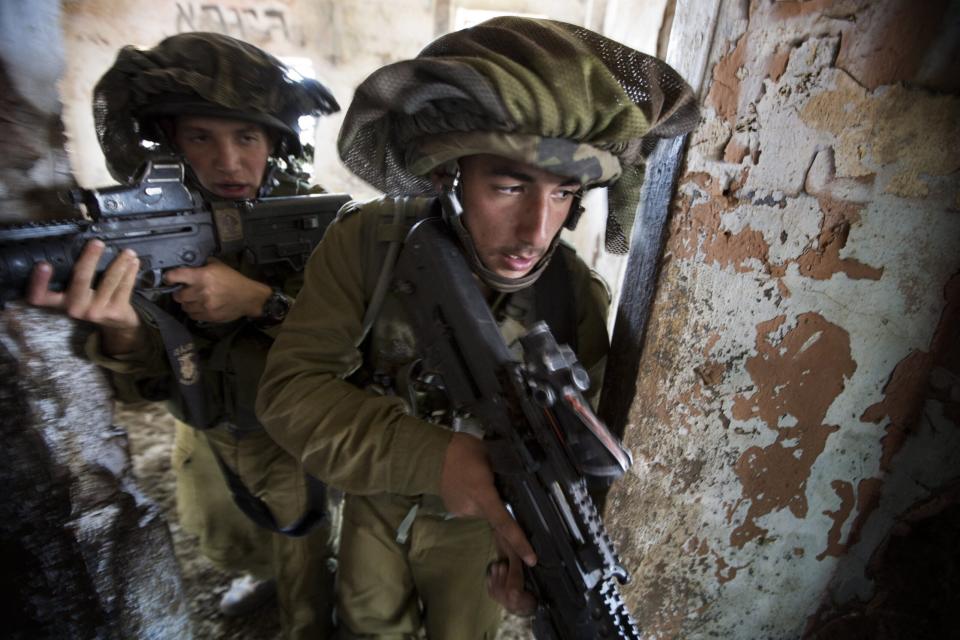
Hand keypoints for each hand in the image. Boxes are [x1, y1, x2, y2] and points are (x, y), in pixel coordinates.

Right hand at [26, 239, 144, 354]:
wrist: (117, 324)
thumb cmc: (93, 301)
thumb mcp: (78, 294)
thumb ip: (74, 277)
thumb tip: (81, 245)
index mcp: (61, 303)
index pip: (41, 296)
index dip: (38, 282)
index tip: (43, 265)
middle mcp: (75, 308)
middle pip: (80, 279)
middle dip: (90, 258)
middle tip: (97, 243)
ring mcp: (96, 311)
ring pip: (108, 280)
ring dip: (119, 263)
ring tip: (127, 251)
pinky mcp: (115, 312)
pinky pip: (124, 287)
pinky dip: (130, 272)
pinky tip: (134, 262)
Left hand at [163, 258, 271, 322]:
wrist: (249, 297)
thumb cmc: (234, 280)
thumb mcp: (219, 266)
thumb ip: (202, 265)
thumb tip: (189, 265)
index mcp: (202, 276)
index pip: (175, 276)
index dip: (169, 278)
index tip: (169, 279)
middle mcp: (201, 291)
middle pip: (177, 295)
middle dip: (180, 293)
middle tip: (185, 290)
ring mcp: (205, 305)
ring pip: (184, 306)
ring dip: (187, 303)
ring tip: (194, 299)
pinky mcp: (208, 316)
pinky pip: (192, 315)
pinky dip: (194, 311)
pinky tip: (200, 307)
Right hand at [440, 433, 537, 611]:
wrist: (432, 454)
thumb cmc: (464, 450)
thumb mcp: (491, 456)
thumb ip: (503, 474)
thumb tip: (517, 484)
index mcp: (483, 494)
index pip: (505, 523)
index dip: (519, 542)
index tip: (531, 559)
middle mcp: (472, 508)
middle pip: (496, 517)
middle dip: (500, 504)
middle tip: (495, 484)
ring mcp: (461, 511)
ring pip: (484, 512)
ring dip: (486, 501)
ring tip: (480, 479)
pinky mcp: (454, 510)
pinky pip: (472, 508)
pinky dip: (475, 500)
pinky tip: (470, 485)